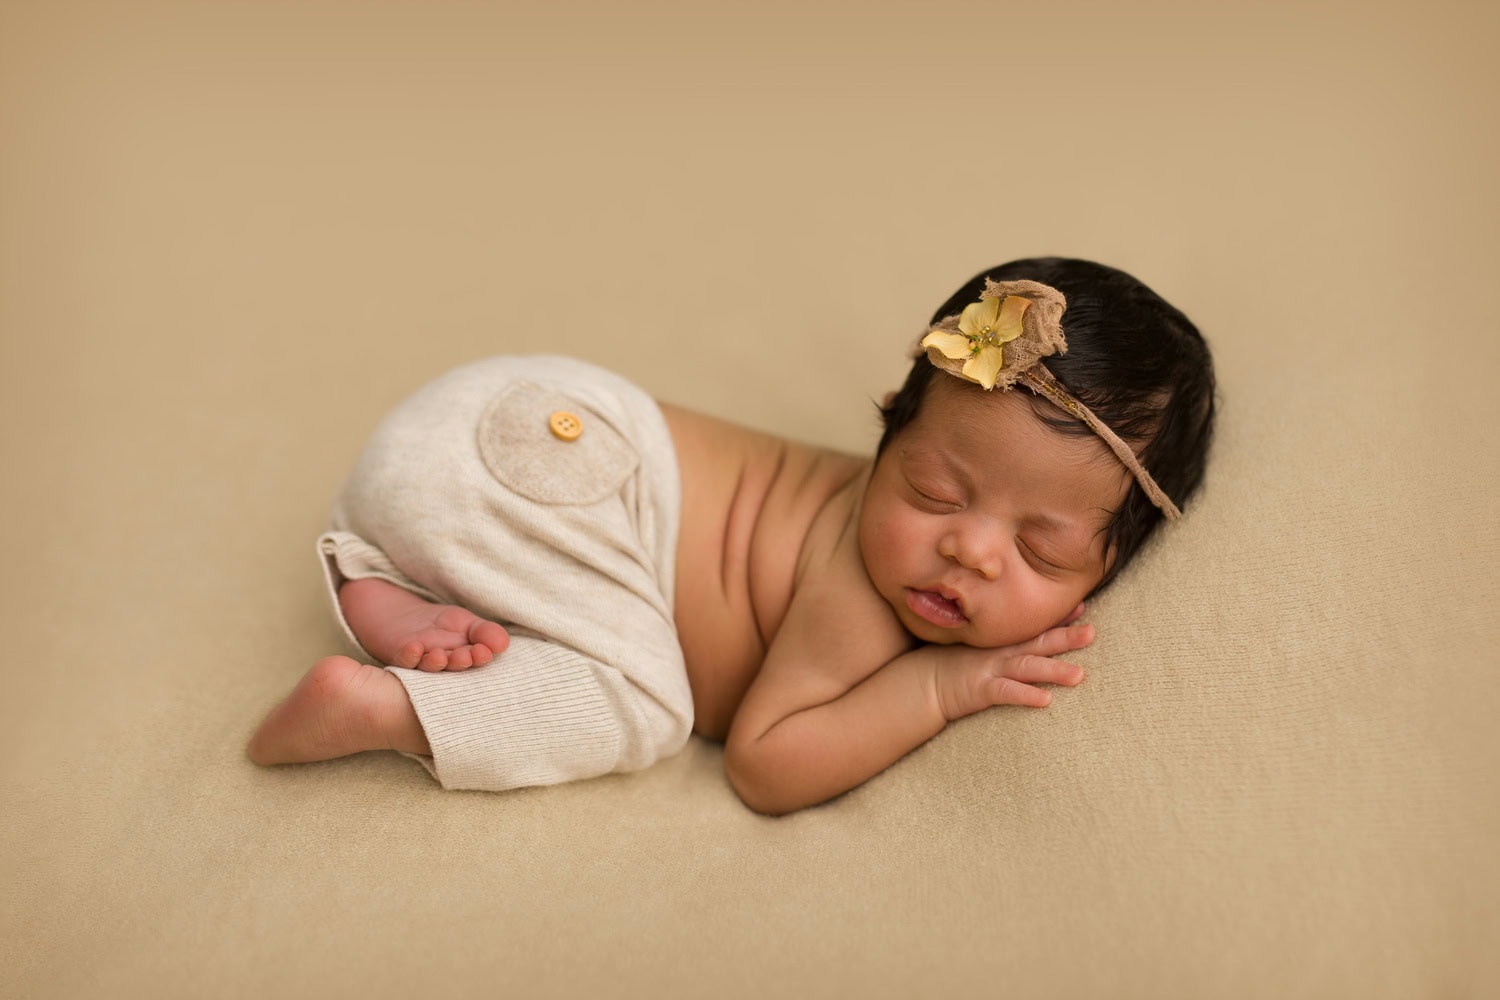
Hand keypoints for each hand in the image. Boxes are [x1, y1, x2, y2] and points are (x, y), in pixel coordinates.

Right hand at [930, 620, 1093, 721]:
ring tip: (1079, 675)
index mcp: (1000, 642)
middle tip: (1091, 632)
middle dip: (1065, 637)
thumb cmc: (948, 665)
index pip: (1033, 627)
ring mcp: (990, 669)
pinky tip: (1046, 700)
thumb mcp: (975, 647)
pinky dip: (1026, 695)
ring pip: (1028, 667)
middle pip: (1038, 643)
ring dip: (1054, 670)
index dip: (1057, 618)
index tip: (1082, 608)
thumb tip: (1017, 636)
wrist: (921, 682)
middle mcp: (999, 652)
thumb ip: (997, 641)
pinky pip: (1007, 692)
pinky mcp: (981, 689)